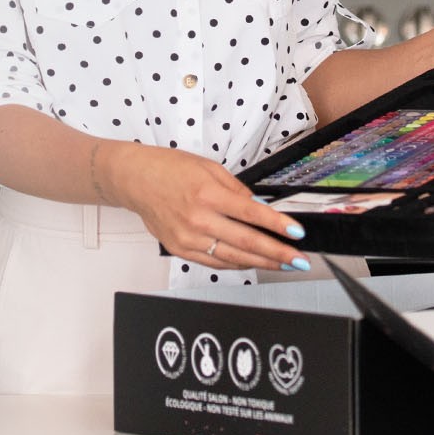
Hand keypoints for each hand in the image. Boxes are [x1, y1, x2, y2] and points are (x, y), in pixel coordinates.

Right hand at [96, 142, 308, 270]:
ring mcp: (187, 238)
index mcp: (207, 195)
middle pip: (246, 242)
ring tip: (284, 265)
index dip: (277, 225)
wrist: (135, 181)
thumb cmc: (169, 170)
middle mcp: (197, 219)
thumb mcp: (209, 169)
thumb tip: (260, 207)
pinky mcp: (180, 249)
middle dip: (278, 253)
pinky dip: (236, 264)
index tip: (296, 233)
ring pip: (232, 258)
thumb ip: (237, 190)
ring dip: (262, 263)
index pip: (251, 213)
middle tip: (299, 260)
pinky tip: (253, 263)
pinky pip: (214, 262)